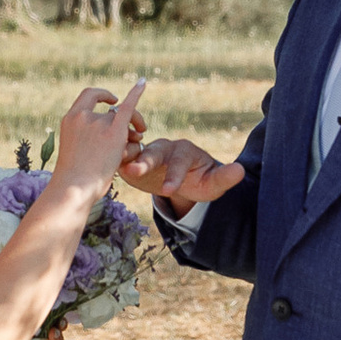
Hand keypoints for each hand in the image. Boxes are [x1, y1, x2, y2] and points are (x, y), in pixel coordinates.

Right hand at [50, 78, 147, 197]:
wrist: (74, 188)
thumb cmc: (73, 179)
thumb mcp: (74, 153)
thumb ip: (86, 140)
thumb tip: (103, 140)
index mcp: (70, 119)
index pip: (88, 96)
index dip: (102, 95)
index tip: (112, 102)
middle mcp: (83, 117)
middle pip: (111, 110)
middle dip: (125, 115)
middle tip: (137, 128)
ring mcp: (98, 123)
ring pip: (123, 119)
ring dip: (133, 127)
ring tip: (138, 140)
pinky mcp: (114, 133)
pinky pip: (128, 108)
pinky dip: (136, 93)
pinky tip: (143, 83)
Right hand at [123, 133, 246, 211]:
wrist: (181, 179)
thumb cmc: (198, 180)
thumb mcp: (212, 183)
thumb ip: (224, 178)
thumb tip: (240, 171)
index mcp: (184, 151)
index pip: (179, 161)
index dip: (174, 175)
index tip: (168, 191)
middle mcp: (164, 148)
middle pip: (154, 151)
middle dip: (144, 160)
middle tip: (134, 171)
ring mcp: (145, 153)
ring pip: (134, 152)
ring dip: (124, 158)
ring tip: (115, 168)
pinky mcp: (131, 161)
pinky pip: (121, 158)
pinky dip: (112, 161)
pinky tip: (100, 169)